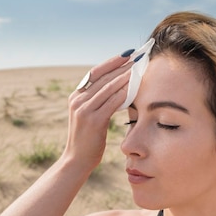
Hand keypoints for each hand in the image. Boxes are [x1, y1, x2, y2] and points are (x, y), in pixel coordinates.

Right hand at [64, 53, 133, 171]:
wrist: (77, 160)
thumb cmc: (88, 140)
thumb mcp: (90, 117)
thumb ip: (99, 102)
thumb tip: (120, 88)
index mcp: (76, 97)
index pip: (95, 73)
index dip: (111, 63)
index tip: (127, 55)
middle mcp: (77, 100)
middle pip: (102, 77)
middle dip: (121, 66)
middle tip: (138, 57)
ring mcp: (83, 110)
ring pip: (108, 87)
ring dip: (125, 76)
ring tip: (139, 68)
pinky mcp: (92, 120)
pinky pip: (112, 102)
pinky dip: (124, 93)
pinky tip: (135, 87)